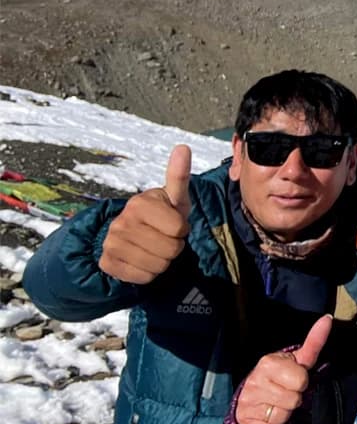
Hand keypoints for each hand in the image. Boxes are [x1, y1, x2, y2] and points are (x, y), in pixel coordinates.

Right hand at [99, 144, 191, 283]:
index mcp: (140, 203)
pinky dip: (148, 273)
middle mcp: (122, 221)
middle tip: (163, 237)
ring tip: (153, 247)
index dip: (181, 229)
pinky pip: (144, 277)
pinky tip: (141, 260)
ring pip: (159, 266)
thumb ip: (179, 175)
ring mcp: (111, 243)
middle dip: (174, 246)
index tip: (172, 222)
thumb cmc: (161, 215)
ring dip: (163, 260)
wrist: (130, 236)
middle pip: (171, 249)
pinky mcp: (107, 263)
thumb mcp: (174, 198)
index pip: (179, 229)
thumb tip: (183, 146)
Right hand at [235, 315, 331, 423]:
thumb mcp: (297, 360)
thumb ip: (314, 342)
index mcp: (268, 363)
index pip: (301, 380)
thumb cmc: (281, 377)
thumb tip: (328, 318)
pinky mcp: (245, 422)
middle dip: (294, 400)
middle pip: (293, 400)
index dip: (302, 383)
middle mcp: (254, 381)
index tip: (292, 380)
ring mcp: (247, 402)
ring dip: (284, 414)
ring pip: (282, 416)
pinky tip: (267, 417)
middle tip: (284, 393)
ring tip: (276, 404)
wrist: (253, 398)